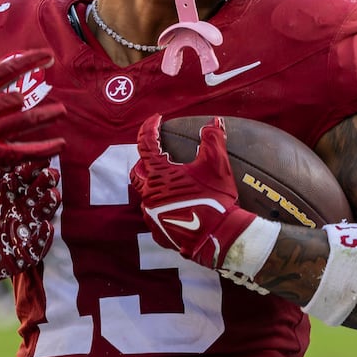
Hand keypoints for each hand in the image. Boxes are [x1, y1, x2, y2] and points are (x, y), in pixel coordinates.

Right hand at [0, 50, 66, 214]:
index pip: (6, 69)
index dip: (29, 60)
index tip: (47, 55)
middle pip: (17, 98)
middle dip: (31, 97)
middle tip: (42, 96)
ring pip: (26, 121)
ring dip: (47, 116)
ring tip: (61, 111)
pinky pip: (23, 151)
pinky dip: (43, 149)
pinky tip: (60, 144)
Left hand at [0, 161, 61, 297]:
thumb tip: (1, 165)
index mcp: (3, 197)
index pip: (21, 180)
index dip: (29, 170)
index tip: (38, 160)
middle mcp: (15, 212)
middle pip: (35, 195)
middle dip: (44, 185)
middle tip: (50, 174)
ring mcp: (18, 233)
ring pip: (40, 217)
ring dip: (49, 206)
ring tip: (53, 195)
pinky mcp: (18, 256)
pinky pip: (36, 248)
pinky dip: (43, 239)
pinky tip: (47, 227)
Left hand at [130, 115, 257, 270]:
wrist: (219, 236)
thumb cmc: (216, 199)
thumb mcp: (217, 166)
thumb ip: (213, 140)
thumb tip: (213, 122)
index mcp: (159, 174)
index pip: (146, 144)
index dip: (149, 128)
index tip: (156, 120)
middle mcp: (150, 194)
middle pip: (137, 173)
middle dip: (144, 162)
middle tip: (160, 158)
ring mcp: (152, 215)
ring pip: (146, 196)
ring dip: (155, 187)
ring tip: (172, 184)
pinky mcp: (158, 232)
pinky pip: (155, 216)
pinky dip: (163, 208)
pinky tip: (177, 207)